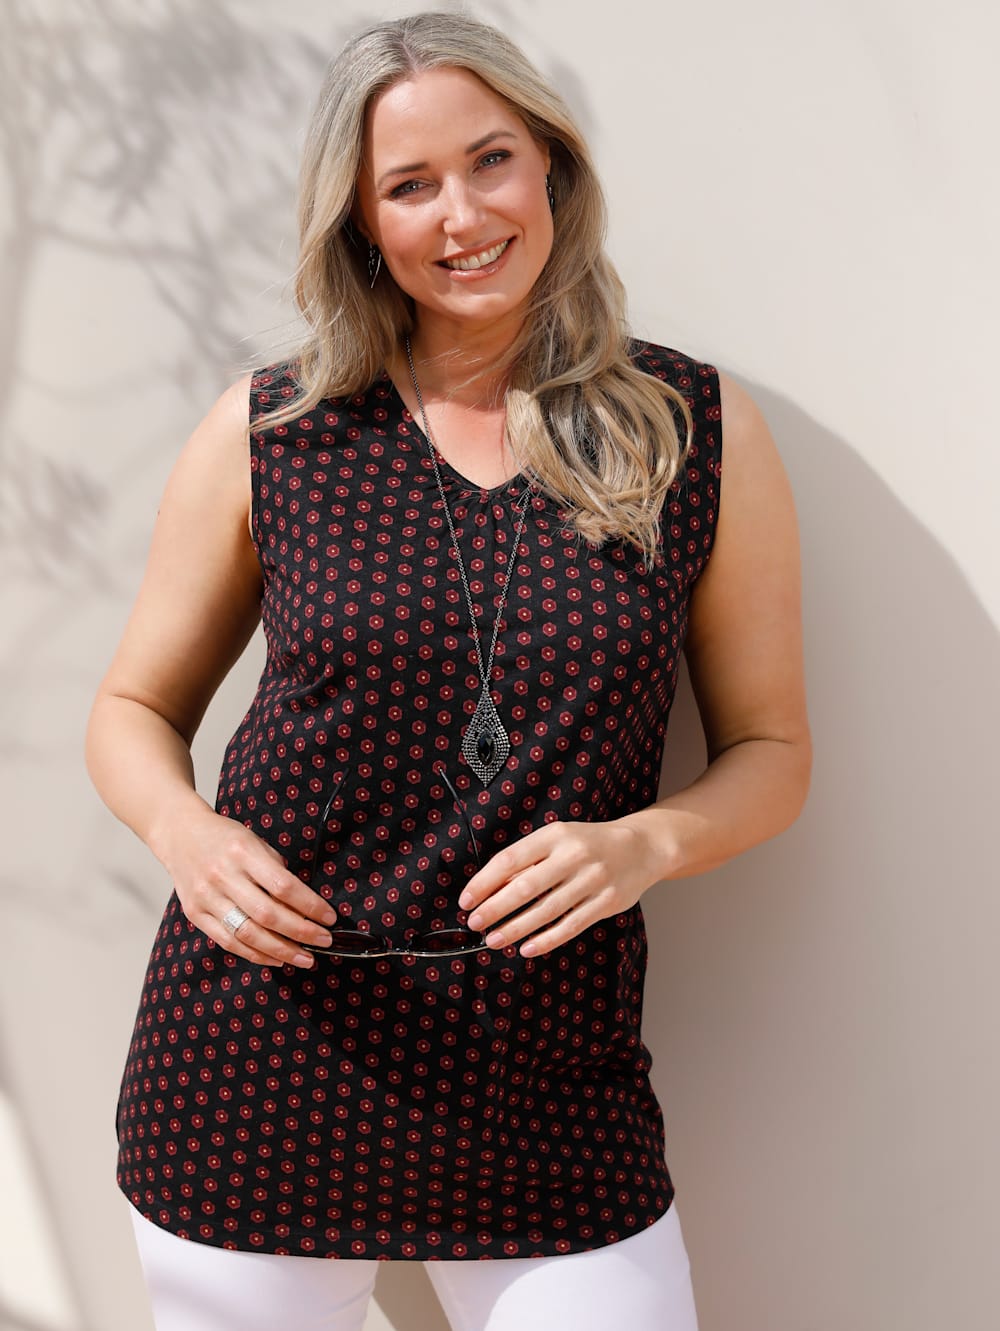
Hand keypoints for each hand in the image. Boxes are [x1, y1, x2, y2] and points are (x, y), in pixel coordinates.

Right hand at [161, 805, 336, 967]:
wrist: (180, 834)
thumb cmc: (225, 837)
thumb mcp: (255, 841)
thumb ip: (276, 871)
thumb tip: (304, 905)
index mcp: (243, 852)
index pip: (284, 886)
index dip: (310, 906)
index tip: (329, 917)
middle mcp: (223, 876)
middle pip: (268, 914)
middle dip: (301, 932)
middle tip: (324, 941)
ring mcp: (206, 897)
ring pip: (248, 934)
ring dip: (281, 951)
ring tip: (305, 958)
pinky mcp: (195, 914)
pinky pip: (228, 942)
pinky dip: (255, 954)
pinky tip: (276, 959)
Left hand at [458, 816, 661, 957]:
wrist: (641, 848)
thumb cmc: (589, 844)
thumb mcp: (558, 839)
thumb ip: (528, 861)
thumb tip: (490, 889)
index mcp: (554, 836)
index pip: (510, 860)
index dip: (484, 882)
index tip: (466, 900)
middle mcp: (573, 856)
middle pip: (524, 887)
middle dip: (494, 909)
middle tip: (474, 923)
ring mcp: (592, 880)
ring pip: (545, 911)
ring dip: (515, 928)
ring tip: (493, 939)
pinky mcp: (606, 902)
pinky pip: (570, 926)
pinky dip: (546, 940)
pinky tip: (527, 948)